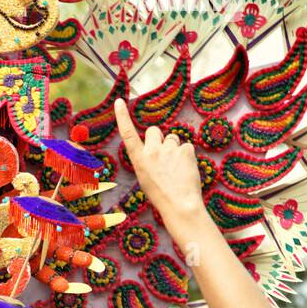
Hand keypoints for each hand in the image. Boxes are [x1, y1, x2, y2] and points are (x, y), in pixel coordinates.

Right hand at [114, 98, 203, 224]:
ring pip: (172, 138)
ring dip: (174, 148)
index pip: (128, 134)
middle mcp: (152, 151)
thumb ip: (148, 160)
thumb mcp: (146, 178)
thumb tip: (157, 149)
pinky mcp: (185, 149)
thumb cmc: (161, 196)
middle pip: (154, 131)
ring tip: (176, 168)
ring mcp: (169, 149)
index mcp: (139, 160)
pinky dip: (187, 155)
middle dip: (159, 138)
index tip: (119, 102)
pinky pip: (186, 146)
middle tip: (164, 156)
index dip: (123, 117)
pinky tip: (186, 169)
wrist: (180, 205)